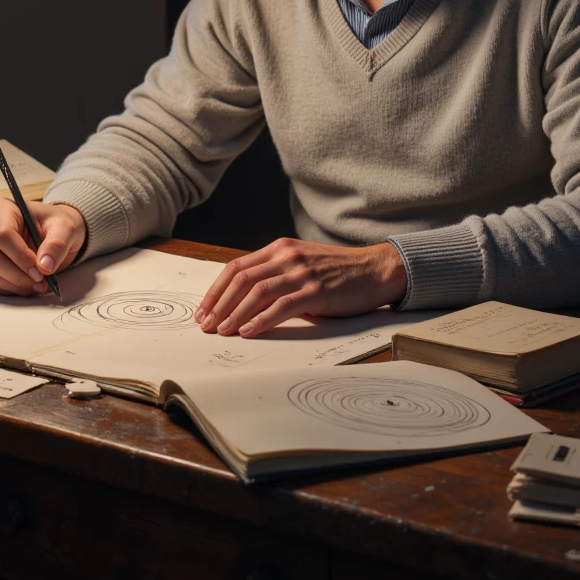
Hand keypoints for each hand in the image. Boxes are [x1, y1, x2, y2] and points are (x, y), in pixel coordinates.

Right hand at [0, 200, 86, 296]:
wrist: (51, 232)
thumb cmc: (55, 225)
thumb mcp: (65, 228)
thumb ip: (57, 244)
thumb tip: (45, 266)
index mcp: (2, 208)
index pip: (2, 235)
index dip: (21, 257)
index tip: (40, 271)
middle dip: (17, 275)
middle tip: (40, 282)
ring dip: (13, 285)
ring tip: (36, 285)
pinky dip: (7, 289)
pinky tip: (25, 285)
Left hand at [194, 237, 406, 337]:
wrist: (375, 269)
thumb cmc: (337, 271)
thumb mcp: (301, 264)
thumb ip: (275, 274)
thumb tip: (243, 301)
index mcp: (280, 248)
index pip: (237, 267)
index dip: (216, 290)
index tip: (204, 310)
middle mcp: (287, 256)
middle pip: (241, 279)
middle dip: (219, 304)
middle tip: (206, 324)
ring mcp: (302, 272)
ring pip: (257, 292)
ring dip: (235, 314)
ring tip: (222, 330)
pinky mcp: (316, 291)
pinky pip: (281, 306)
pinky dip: (261, 320)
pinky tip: (248, 331)